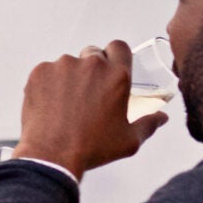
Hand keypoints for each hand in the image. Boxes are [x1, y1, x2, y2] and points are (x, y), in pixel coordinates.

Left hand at [13, 41, 165, 176]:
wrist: (52, 155)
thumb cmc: (92, 148)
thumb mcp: (129, 140)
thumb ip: (148, 124)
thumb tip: (161, 118)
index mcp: (117, 76)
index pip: (120, 47)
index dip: (116, 57)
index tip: (111, 70)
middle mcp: (91, 64)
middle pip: (94, 53)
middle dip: (92, 69)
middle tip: (88, 93)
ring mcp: (63, 66)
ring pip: (69, 64)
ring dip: (69, 77)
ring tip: (66, 105)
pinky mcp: (40, 72)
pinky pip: (47, 72)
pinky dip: (48, 84)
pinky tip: (50, 105)